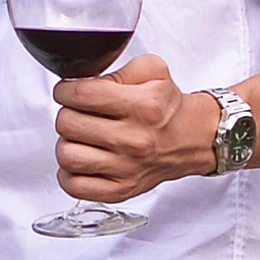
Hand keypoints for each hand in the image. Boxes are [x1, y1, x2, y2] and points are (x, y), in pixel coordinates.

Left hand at [52, 55, 219, 201]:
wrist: (194, 138)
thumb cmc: (169, 107)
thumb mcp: (153, 71)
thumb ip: (117, 69)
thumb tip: (83, 81)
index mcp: (142, 106)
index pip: (82, 95)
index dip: (66, 90)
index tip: (68, 92)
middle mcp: (134, 139)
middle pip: (68, 124)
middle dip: (67, 113)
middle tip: (78, 113)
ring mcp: (127, 168)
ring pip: (67, 155)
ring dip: (67, 142)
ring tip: (80, 137)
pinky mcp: (121, 190)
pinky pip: (75, 186)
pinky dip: (69, 174)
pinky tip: (82, 160)